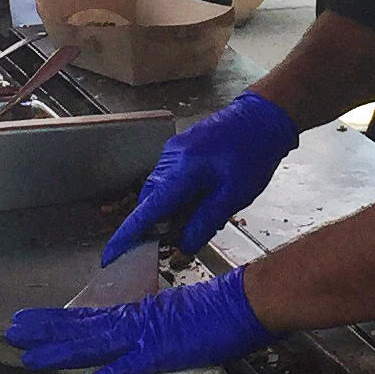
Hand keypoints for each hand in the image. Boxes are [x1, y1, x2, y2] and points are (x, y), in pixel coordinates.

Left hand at [7, 266, 270, 373]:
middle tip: (11, 331)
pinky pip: (125, 369)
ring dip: (57, 352)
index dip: (58, 321)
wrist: (249, 299)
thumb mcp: (185, 316)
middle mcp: (137, 321)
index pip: (91, 318)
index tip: (32, 321)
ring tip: (26, 354)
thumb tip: (150, 335)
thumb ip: (162, 327)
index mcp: (142, 313)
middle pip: (81, 327)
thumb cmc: (226, 309)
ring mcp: (147, 336)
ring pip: (92, 344)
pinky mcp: (161, 352)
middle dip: (44, 331)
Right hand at [101, 91, 298, 263]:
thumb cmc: (253, 153)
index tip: (111, 256)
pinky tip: (201, 202)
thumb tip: (183, 246)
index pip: (146, 210)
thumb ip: (203, 223)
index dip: (127, 236)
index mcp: (180, 171)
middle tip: (174, 244)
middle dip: (156, 226)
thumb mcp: (232, 196)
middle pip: (150, 202)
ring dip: (171, 211)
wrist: (263, 117)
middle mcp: (170, 159)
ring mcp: (174, 152)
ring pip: (160, 191)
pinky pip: (170, 180)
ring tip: (199, 220)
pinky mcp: (182, 149)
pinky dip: (178, 197)